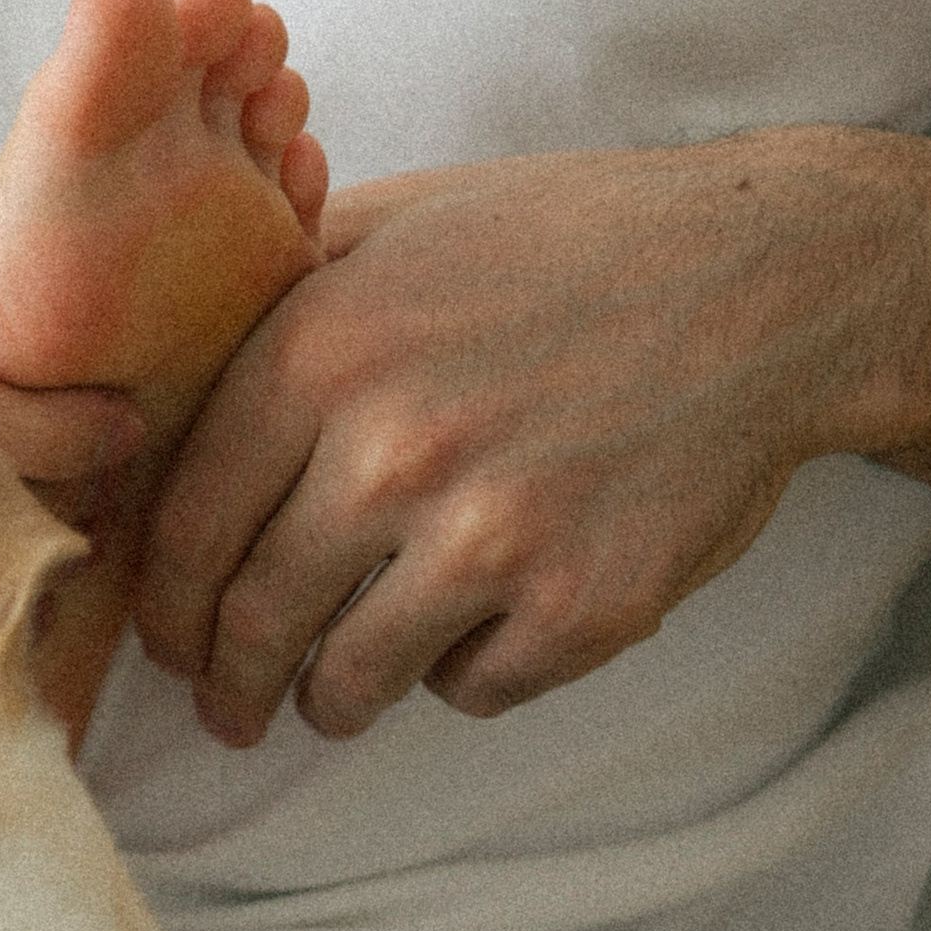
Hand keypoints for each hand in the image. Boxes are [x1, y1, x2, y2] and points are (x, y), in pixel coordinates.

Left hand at [133, 132, 905, 743]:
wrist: (769, 282)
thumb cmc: (573, 241)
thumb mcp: (402, 222)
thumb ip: (279, 290)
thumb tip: (168, 375)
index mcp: (322, 350)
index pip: (186, 525)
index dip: (161, 602)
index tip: (166, 635)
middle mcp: (392, 450)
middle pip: (252, 622)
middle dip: (225, 686)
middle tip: (226, 708)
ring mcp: (492, 537)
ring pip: (350, 680)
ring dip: (328, 704)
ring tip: (329, 701)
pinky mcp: (586, 605)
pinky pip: (472, 691)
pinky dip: (459, 678)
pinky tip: (471, 639)